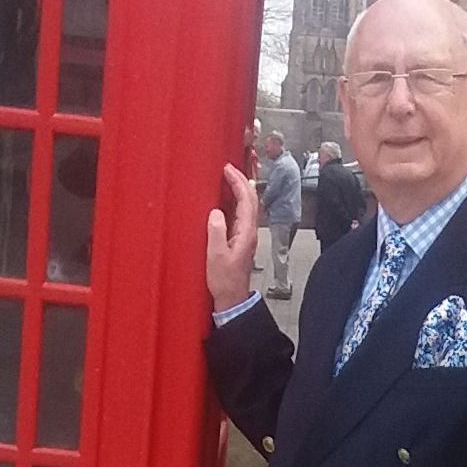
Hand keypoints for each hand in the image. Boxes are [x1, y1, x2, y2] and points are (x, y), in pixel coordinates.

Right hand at [207, 162, 259, 310]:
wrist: (232, 298)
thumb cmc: (224, 281)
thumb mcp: (215, 256)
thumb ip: (216, 232)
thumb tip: (216, 212)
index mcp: (246, 233)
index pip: (246, 201)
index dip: (238, 182)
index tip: (227, 169)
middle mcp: (250, 231)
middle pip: (251, 200)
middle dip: (241, 181)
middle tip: (228, 168)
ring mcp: (247, 235)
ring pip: (247, 206)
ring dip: (239, 189)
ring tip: (228, 178)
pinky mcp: (241, 239)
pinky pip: (241, 214)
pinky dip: (236, 201)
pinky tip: (226, 199)